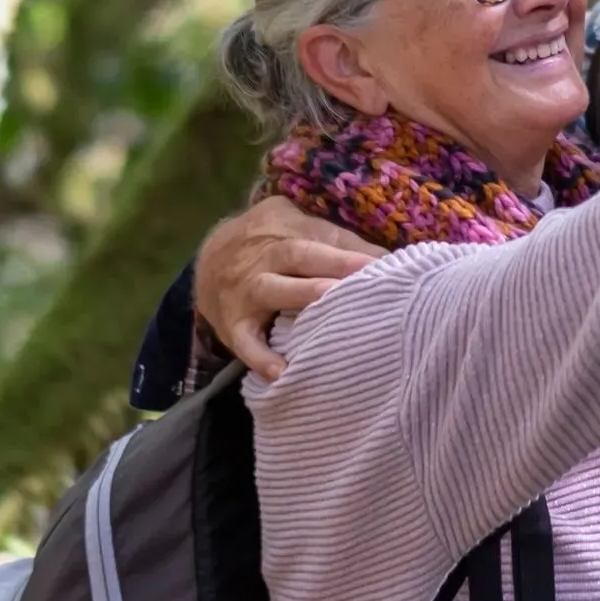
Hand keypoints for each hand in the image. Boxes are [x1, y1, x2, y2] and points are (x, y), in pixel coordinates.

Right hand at [196, 196, 385, 379]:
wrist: (209, 259)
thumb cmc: (272, 243)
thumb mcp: (298, 226)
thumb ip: (341, 241)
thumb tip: (391, 259)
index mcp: (288, 231)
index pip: (325, 237)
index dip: (353, 251)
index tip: (386, 265)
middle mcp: (266, 257)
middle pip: (299, 255)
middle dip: (332, 265)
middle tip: (365, 280)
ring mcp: (247, 290)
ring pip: (272, 289)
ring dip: (301, 297)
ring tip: (330, 313)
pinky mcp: (233, 324)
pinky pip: (245, 342)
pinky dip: (260, 358)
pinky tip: (282, 374)